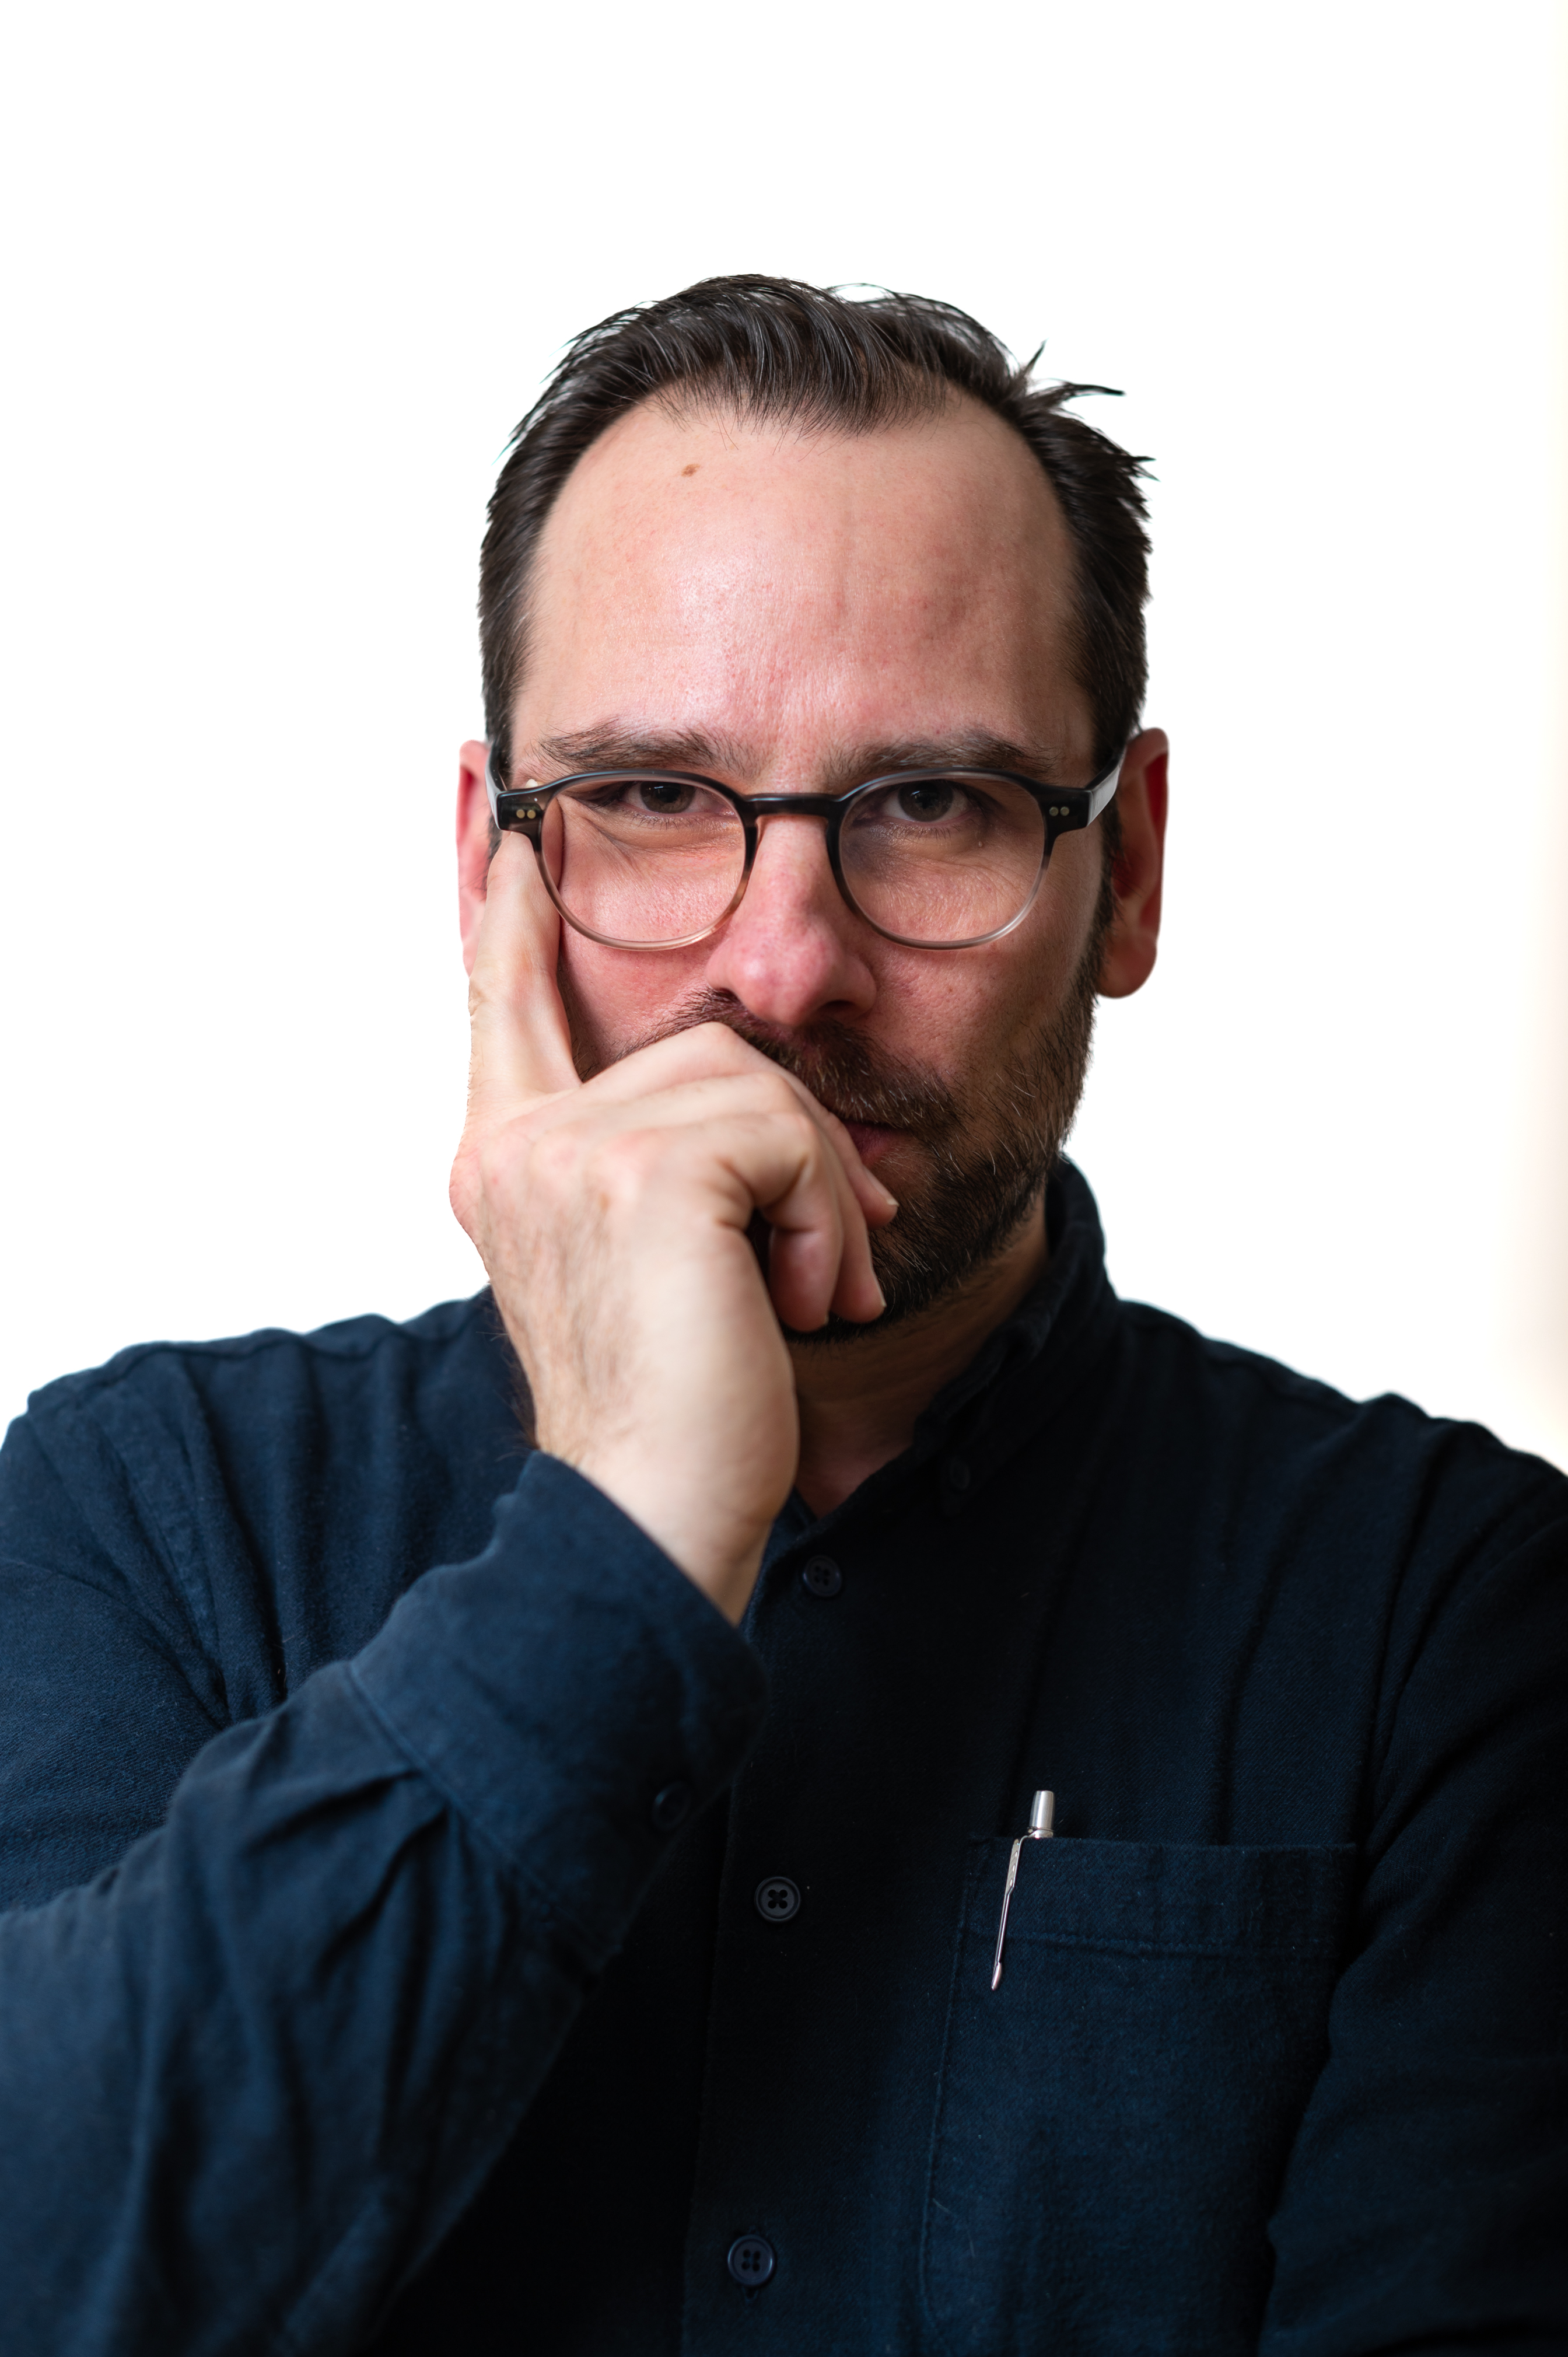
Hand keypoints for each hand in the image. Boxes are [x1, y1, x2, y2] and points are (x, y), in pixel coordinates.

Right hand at [449, 833, 896, 1623]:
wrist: (658, 1518)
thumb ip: (670, 1156)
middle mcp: (515, 1143)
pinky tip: (807, 1301)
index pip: (503, 999)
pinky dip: (830, 1218)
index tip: (510, 826)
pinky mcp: (643, 1171)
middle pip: (702, 1043)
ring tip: (810, 1293)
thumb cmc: (679, 1407)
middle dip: (798, 1144)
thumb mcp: (666, 1258)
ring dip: (822, 1192)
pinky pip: (788, 1132)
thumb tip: (766, 1080)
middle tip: (836, 1254)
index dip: (508, 911)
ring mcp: (567, 1151)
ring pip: (758, 1082)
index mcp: (504, 1158)